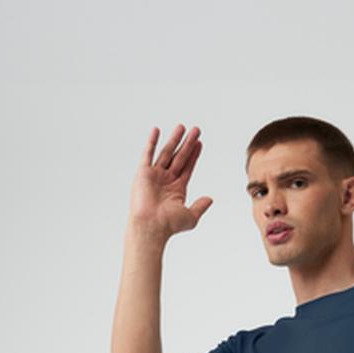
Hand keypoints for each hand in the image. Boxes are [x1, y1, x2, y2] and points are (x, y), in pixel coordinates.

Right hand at [127, 123, 212, 238]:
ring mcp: (154, 175)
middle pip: (179, 157)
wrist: (151, 225)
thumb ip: (201, 206)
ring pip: (166, 153)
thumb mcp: (190, 216)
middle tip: (196, 130)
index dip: (194, 155)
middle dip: (188, 144)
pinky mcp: (143, 173)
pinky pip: (147, 154)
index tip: (200, 143)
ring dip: (174, 139)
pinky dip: (151, 142)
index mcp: (176, 189)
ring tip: (182, 126)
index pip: (188, 167)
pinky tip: (157, 130)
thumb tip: (210, 199)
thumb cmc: (169, 224)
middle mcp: (166, 180)